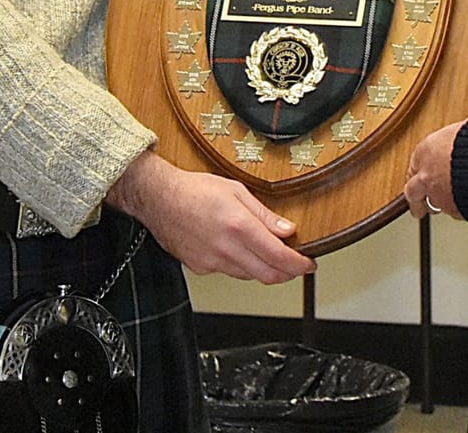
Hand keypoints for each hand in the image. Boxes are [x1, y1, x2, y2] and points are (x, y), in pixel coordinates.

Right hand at [108, 153, 312, 283]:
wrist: (159, 199)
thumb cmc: (195, 189)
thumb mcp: (237, 191)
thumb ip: (264, 215)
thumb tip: (287, 230)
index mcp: (239, 226)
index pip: (279, 257)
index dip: (299, 264)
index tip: (309, 263)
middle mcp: (226, 249)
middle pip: (268, 275)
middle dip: (288, 274)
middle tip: (297, 266)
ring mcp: (212, 262)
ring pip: (250, 276)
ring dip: (265, 270)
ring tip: (271, 256)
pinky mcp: (201, 268)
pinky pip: (230, 273)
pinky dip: (243, 267)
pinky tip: (242, 253)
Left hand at [404, 117, 467, 219]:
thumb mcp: (467, 127)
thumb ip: (460, 134)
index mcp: (426, 151)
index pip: (412, 167)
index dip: (417, 175)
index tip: (418, 179)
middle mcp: (426, 175)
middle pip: (412, 194)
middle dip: (416, 201)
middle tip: (419, 207)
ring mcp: (438, 195)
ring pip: (432, 205)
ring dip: (439, 205)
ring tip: (446, 205)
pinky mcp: (453, 209)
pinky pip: (453, 212)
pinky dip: (458, 209)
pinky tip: (466, 204)